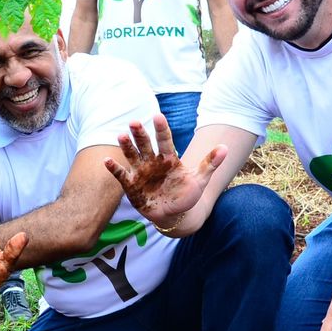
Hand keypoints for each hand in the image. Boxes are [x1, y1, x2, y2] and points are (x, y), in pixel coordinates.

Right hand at [103, 114, 224, 228]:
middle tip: (134, 122)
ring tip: (121, 136)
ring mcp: (141, 172)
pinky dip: (114, 168)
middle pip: (145, 144)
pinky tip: (106, 161)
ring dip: (126, 146)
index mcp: (169, 158)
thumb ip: (210, 163)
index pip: (165, 140)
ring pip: (132, 156)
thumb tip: (225, 148)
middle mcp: (153, 162)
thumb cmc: (186, 194)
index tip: (158, 116)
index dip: (161, 129)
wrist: (174, 214)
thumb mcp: (200, 180)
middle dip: (140, 134)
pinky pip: (121, 175)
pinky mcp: (131, 185)